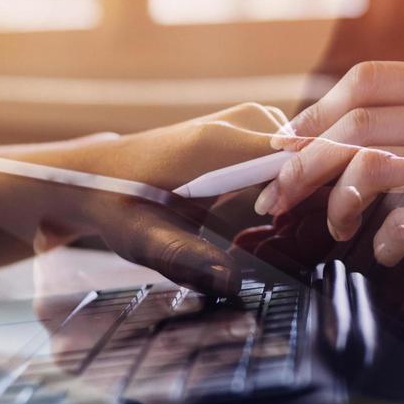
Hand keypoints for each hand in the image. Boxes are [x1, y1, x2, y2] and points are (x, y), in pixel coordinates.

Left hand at [0, 103, 288, 293]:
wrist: (86, 177)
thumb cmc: (113, 207)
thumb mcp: (145, 240)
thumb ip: (189, 259)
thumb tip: (232, 282)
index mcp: (214, 146)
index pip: (292, 156)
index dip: (313, 188)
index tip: (317, 225)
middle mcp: (229, 125)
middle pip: (302, 146)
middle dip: (314, 182)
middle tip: (314, 228)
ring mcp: (232, 121)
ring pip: (295, 143)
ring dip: (301, 175)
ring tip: (295, 218)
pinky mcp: (231, 129)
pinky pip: (279, 144)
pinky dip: (287, 168)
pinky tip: (278, 202)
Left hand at [252, 61, 403, 304]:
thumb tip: (320, 140)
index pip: (370, 80)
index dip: (316, 113)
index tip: (284, 147)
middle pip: (361, 123)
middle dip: (306, 165)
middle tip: (281, 197)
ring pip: (376, 166)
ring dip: (340, 205)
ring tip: (338, 227)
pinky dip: (387, 245)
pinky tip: (389, 253)